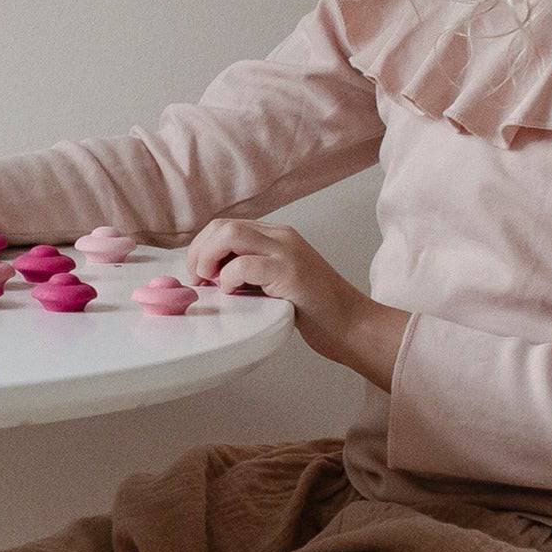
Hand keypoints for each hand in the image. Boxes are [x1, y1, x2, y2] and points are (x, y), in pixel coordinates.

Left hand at [185, 217, 410, 389]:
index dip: (203, 246)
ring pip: (231, 235)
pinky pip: (245, 265)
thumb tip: (210, 275)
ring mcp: (287, 252)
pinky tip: (234, 292)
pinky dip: (229, 278)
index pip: (226, 225)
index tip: (197, 272)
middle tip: (198, 279)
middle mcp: (281, 237)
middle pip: (223, 225)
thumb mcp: (276, 281)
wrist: (353, 325)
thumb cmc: (314, 311)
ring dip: (209, 258)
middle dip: (199, 251)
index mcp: (277, 236)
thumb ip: (251, 271)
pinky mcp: (291, 273)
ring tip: (210, 281)